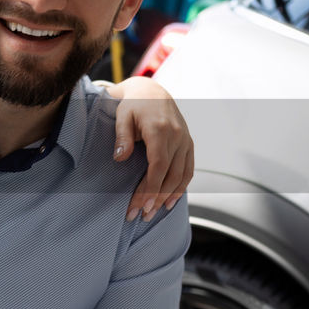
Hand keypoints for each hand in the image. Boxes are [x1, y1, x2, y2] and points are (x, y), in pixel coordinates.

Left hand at [106, 76, 193, 220]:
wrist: (152, 92)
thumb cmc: (133, 105)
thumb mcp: (123, 116)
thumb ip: (122, 136)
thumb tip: (120, 158)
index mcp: (161, 130)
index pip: (158, 166)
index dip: (150, 188)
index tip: (138, 205)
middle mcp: (177, 137)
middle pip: (169, 175)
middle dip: (155, 198)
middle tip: (141, 215)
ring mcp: (185, 141)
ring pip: (181, 175)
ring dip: (168, 197)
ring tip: (153, 213)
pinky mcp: (188, 144)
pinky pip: (189, 170)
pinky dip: (181, 187)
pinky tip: (169, 201)